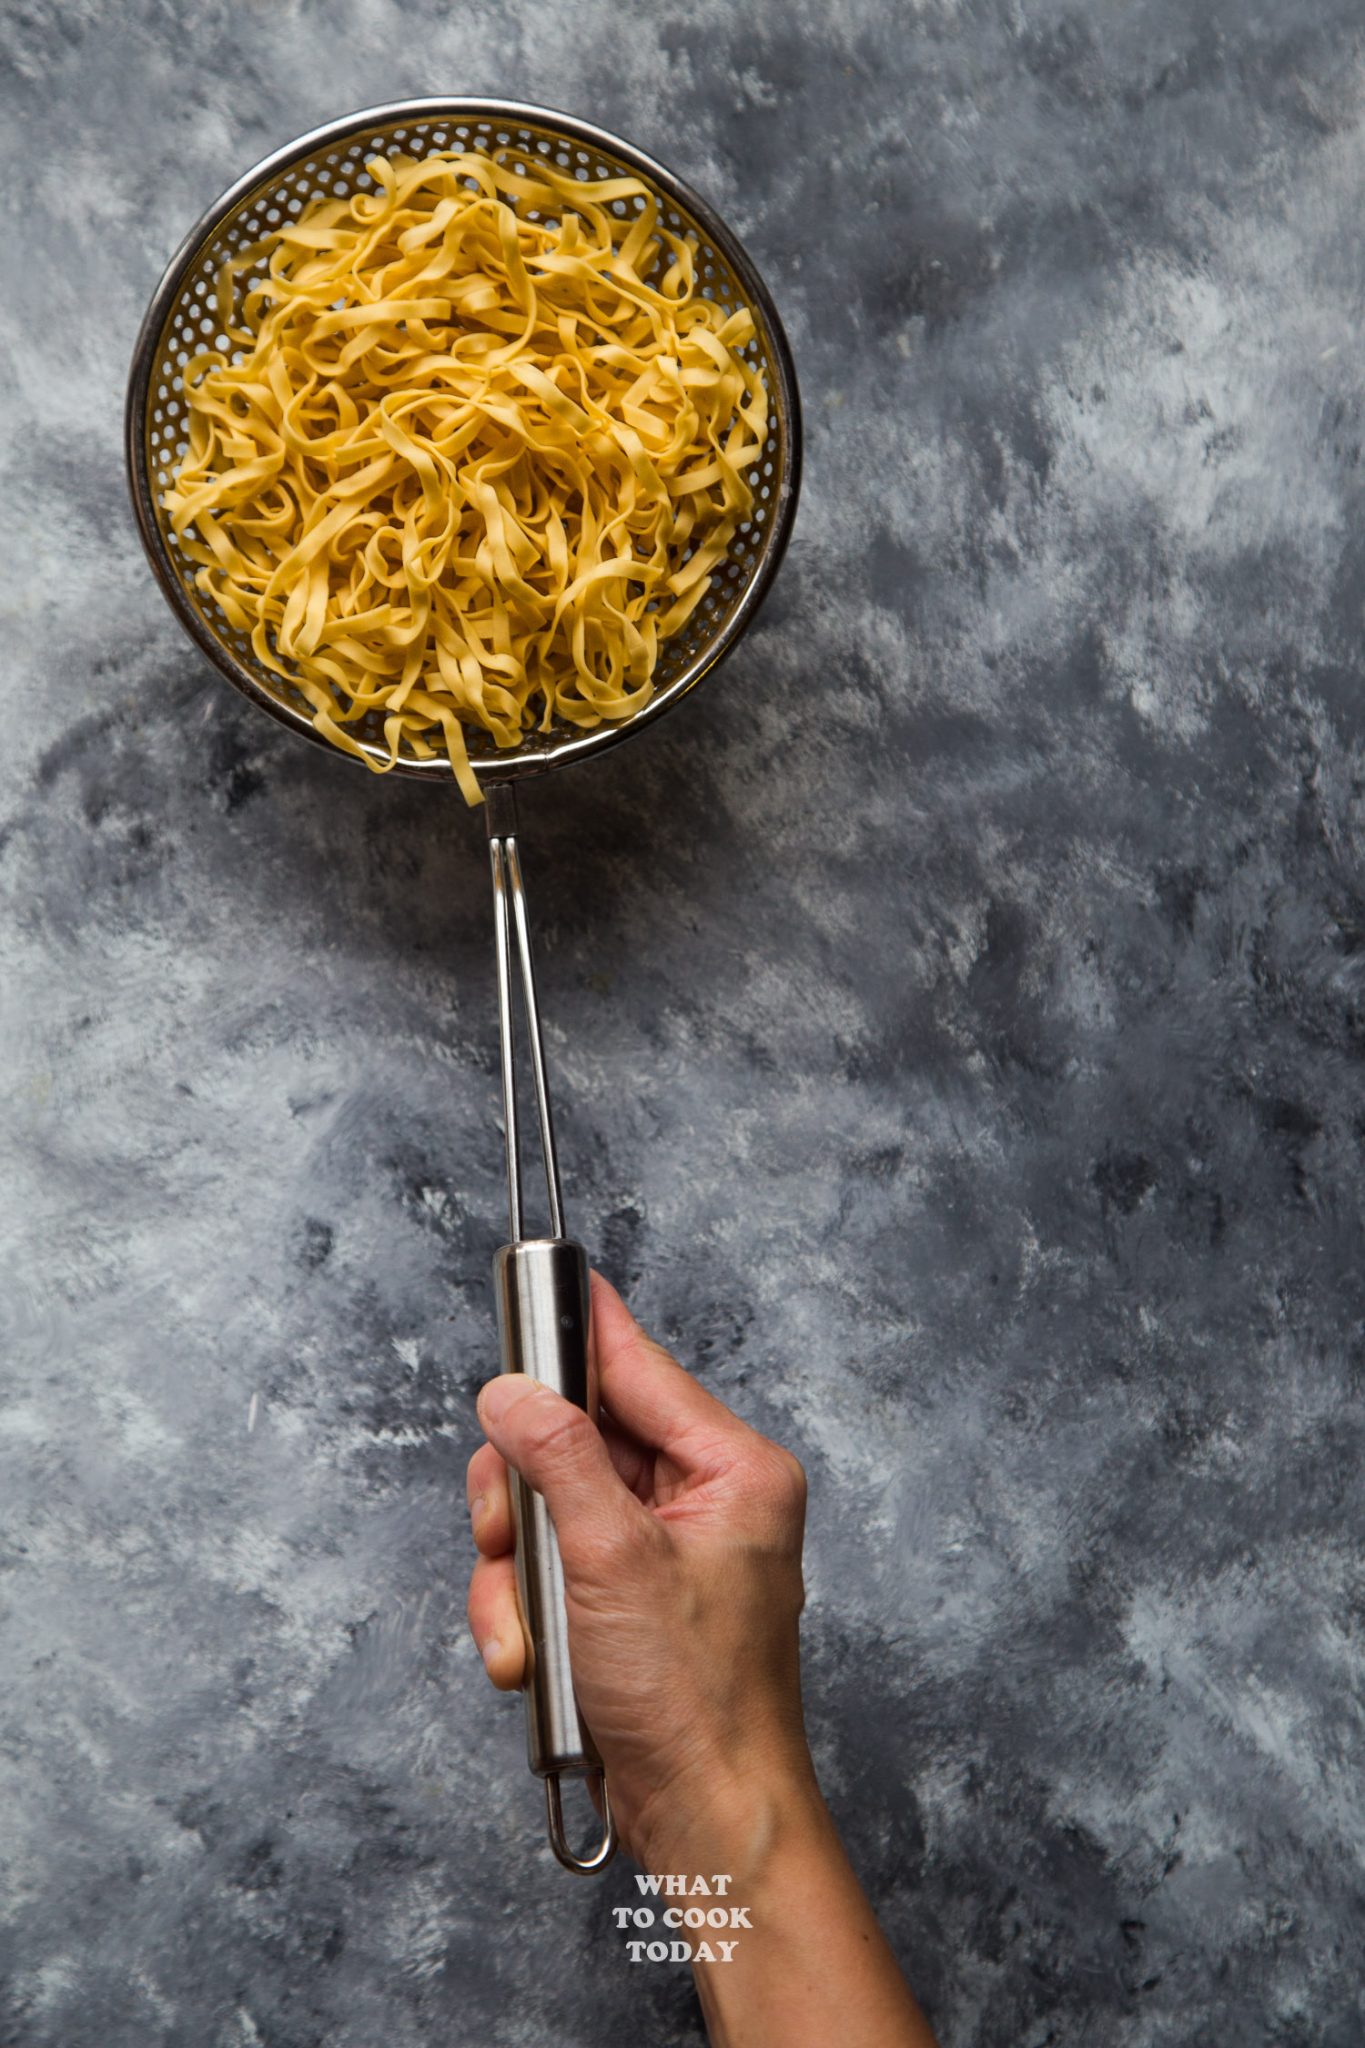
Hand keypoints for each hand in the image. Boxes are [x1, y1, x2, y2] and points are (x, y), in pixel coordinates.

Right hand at [465, 1269, 815, 1869]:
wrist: (707, 1817)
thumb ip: (558, 1461)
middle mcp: (705, 1500)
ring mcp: (663, 1552)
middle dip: (523, 1494)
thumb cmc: (695, 1701)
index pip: (642, 1369)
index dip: (584, 1329)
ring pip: (549, 1508)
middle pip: (578, 1439)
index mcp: (734, 1470)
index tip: (544, 1279)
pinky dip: (526, 1608)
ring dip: (516, 1569)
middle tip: (505, 1532)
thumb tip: (512, 1393)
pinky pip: (552, 1566)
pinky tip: (530, 1655)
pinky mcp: (628, 1598)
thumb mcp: (611, 1561)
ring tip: (526, 1627)